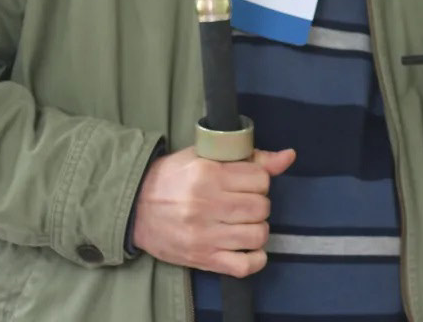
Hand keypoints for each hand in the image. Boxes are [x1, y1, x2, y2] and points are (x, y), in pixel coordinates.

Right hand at [131, 145, 295, 276]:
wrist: (134, 206)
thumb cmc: (173, 177)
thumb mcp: (207, 156)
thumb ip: (251, 157)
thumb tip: (288, 157)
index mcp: (209, 175)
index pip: (261, 179)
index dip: (259, 180)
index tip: (248, 183)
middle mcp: (207, 205)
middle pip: (262, 207)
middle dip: (258, 204)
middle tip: (244, 203)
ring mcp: (204, 235)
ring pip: (258, 234)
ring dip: (257, 229)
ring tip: (244, 223)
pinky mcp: (201, 258)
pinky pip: (243, 266)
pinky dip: (254, 259)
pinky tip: (247, 248)